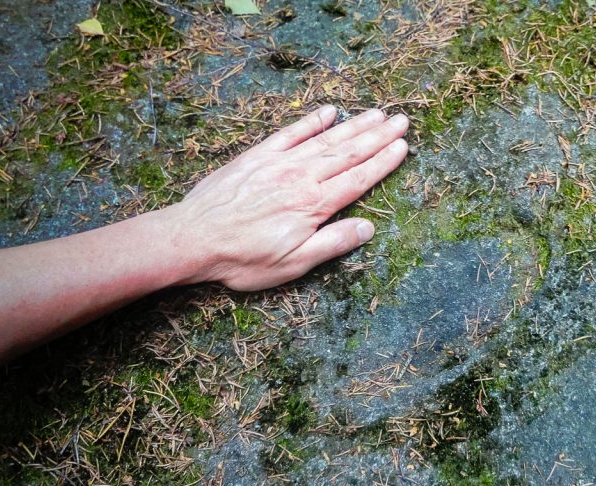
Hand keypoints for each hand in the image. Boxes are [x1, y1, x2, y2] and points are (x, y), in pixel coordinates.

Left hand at [172, 105, 408, 290]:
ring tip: (377, 113)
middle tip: (402, 120)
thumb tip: (367, 228)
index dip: (383, 163)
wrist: (192, 238)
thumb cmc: (243, 258)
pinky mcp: (257, 157)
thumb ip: (332, 243)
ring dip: (354, 125)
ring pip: (325, 139)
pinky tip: (329, 112)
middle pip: (348, 153)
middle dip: (377, 136)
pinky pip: (290, 133)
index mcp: (313, 205)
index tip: (403, 147)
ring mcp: (278, 162)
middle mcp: (300, 177)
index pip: (358, 179)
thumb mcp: (293, 264)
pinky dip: (311, 121)